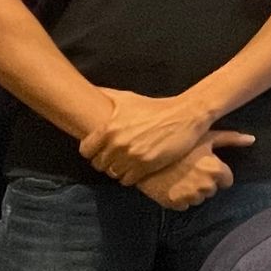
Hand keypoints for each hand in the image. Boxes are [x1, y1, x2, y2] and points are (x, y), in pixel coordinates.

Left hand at [80, 89, 214, 182]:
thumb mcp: (127, 98)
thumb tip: (88, 91)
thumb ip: (106, 95)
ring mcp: (132, 156)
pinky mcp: (146, 166)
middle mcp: (117, 143)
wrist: (184, 116)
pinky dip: (129, 177)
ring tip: (124, 164)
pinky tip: (135, 169)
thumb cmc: (154, 107)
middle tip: (114, 158)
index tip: (99, 150)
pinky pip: (127, 180)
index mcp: (109, 127)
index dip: (91, 152)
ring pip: (112, 173)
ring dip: (117, 170)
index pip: (86, 151)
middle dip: (105, 161)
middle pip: (99, 164)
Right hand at [136, 134, 254, 209]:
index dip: (217, 172)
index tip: (205, 164)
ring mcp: (190, 197)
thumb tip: (252, 139)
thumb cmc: (179, 142)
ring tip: (180, 175)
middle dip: (205, 181)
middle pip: (212, 189)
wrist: (146, 153)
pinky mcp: (175, 204)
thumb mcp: (206, 136)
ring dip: (192, 190)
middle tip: (190, 168)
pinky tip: (172, 184)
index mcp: (215, 170)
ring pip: (199, 198)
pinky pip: (184, 204)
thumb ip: (231, 139)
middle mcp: (206, 186)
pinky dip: (179, 197)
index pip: (227, 180)